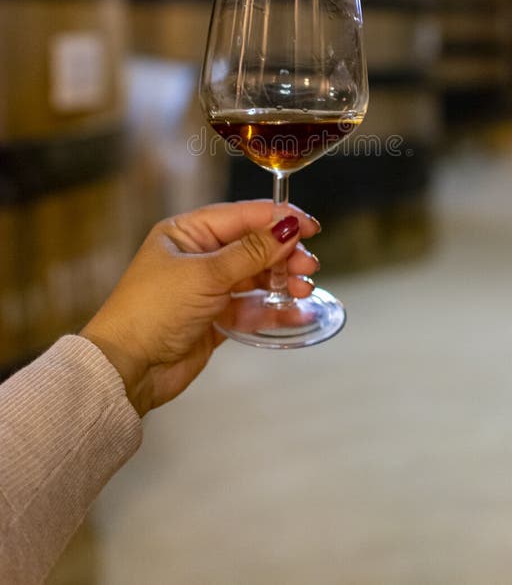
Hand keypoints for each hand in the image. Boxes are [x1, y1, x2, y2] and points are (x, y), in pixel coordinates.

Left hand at [81, 201, 319, 416]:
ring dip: (282, 281)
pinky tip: (295, 311)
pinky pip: (252, 307)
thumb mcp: (205, 274)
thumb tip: (288, 228)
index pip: (242, 216)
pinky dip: (274, 309)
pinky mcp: (216, 318)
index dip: (278, 218)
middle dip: (284, 253)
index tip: (310, 225)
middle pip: (254, 246)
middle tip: (308, 265)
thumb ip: (252, 252)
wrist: (127, 369)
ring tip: (303, 289)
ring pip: (256, 277)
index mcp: (187, 232)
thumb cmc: (152, 310)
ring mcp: (208, 288)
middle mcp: (199, 256)